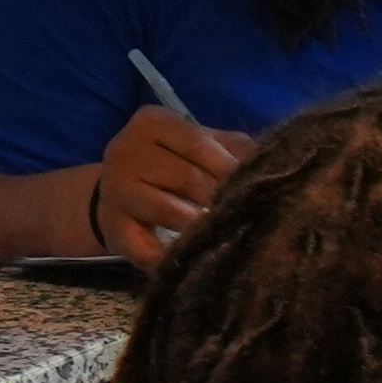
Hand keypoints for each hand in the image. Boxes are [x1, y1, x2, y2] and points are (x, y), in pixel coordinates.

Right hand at [90, 102, 248, 264]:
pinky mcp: (113, 228)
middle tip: (244, 214)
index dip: (229, 167)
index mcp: (152, 122)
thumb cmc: (171, 163)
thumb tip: (268, 161)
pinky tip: (194, 260)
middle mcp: (126, 151)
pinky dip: (170, 258)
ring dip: (200, 227)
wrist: (116, 192)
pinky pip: (145, 248)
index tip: (254, 186)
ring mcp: (115, 191)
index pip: (198, 143)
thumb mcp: (199, 144)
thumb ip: (232, 148)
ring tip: (224, 233)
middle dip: (219, 199)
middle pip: (186, 178)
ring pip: (166, 210)